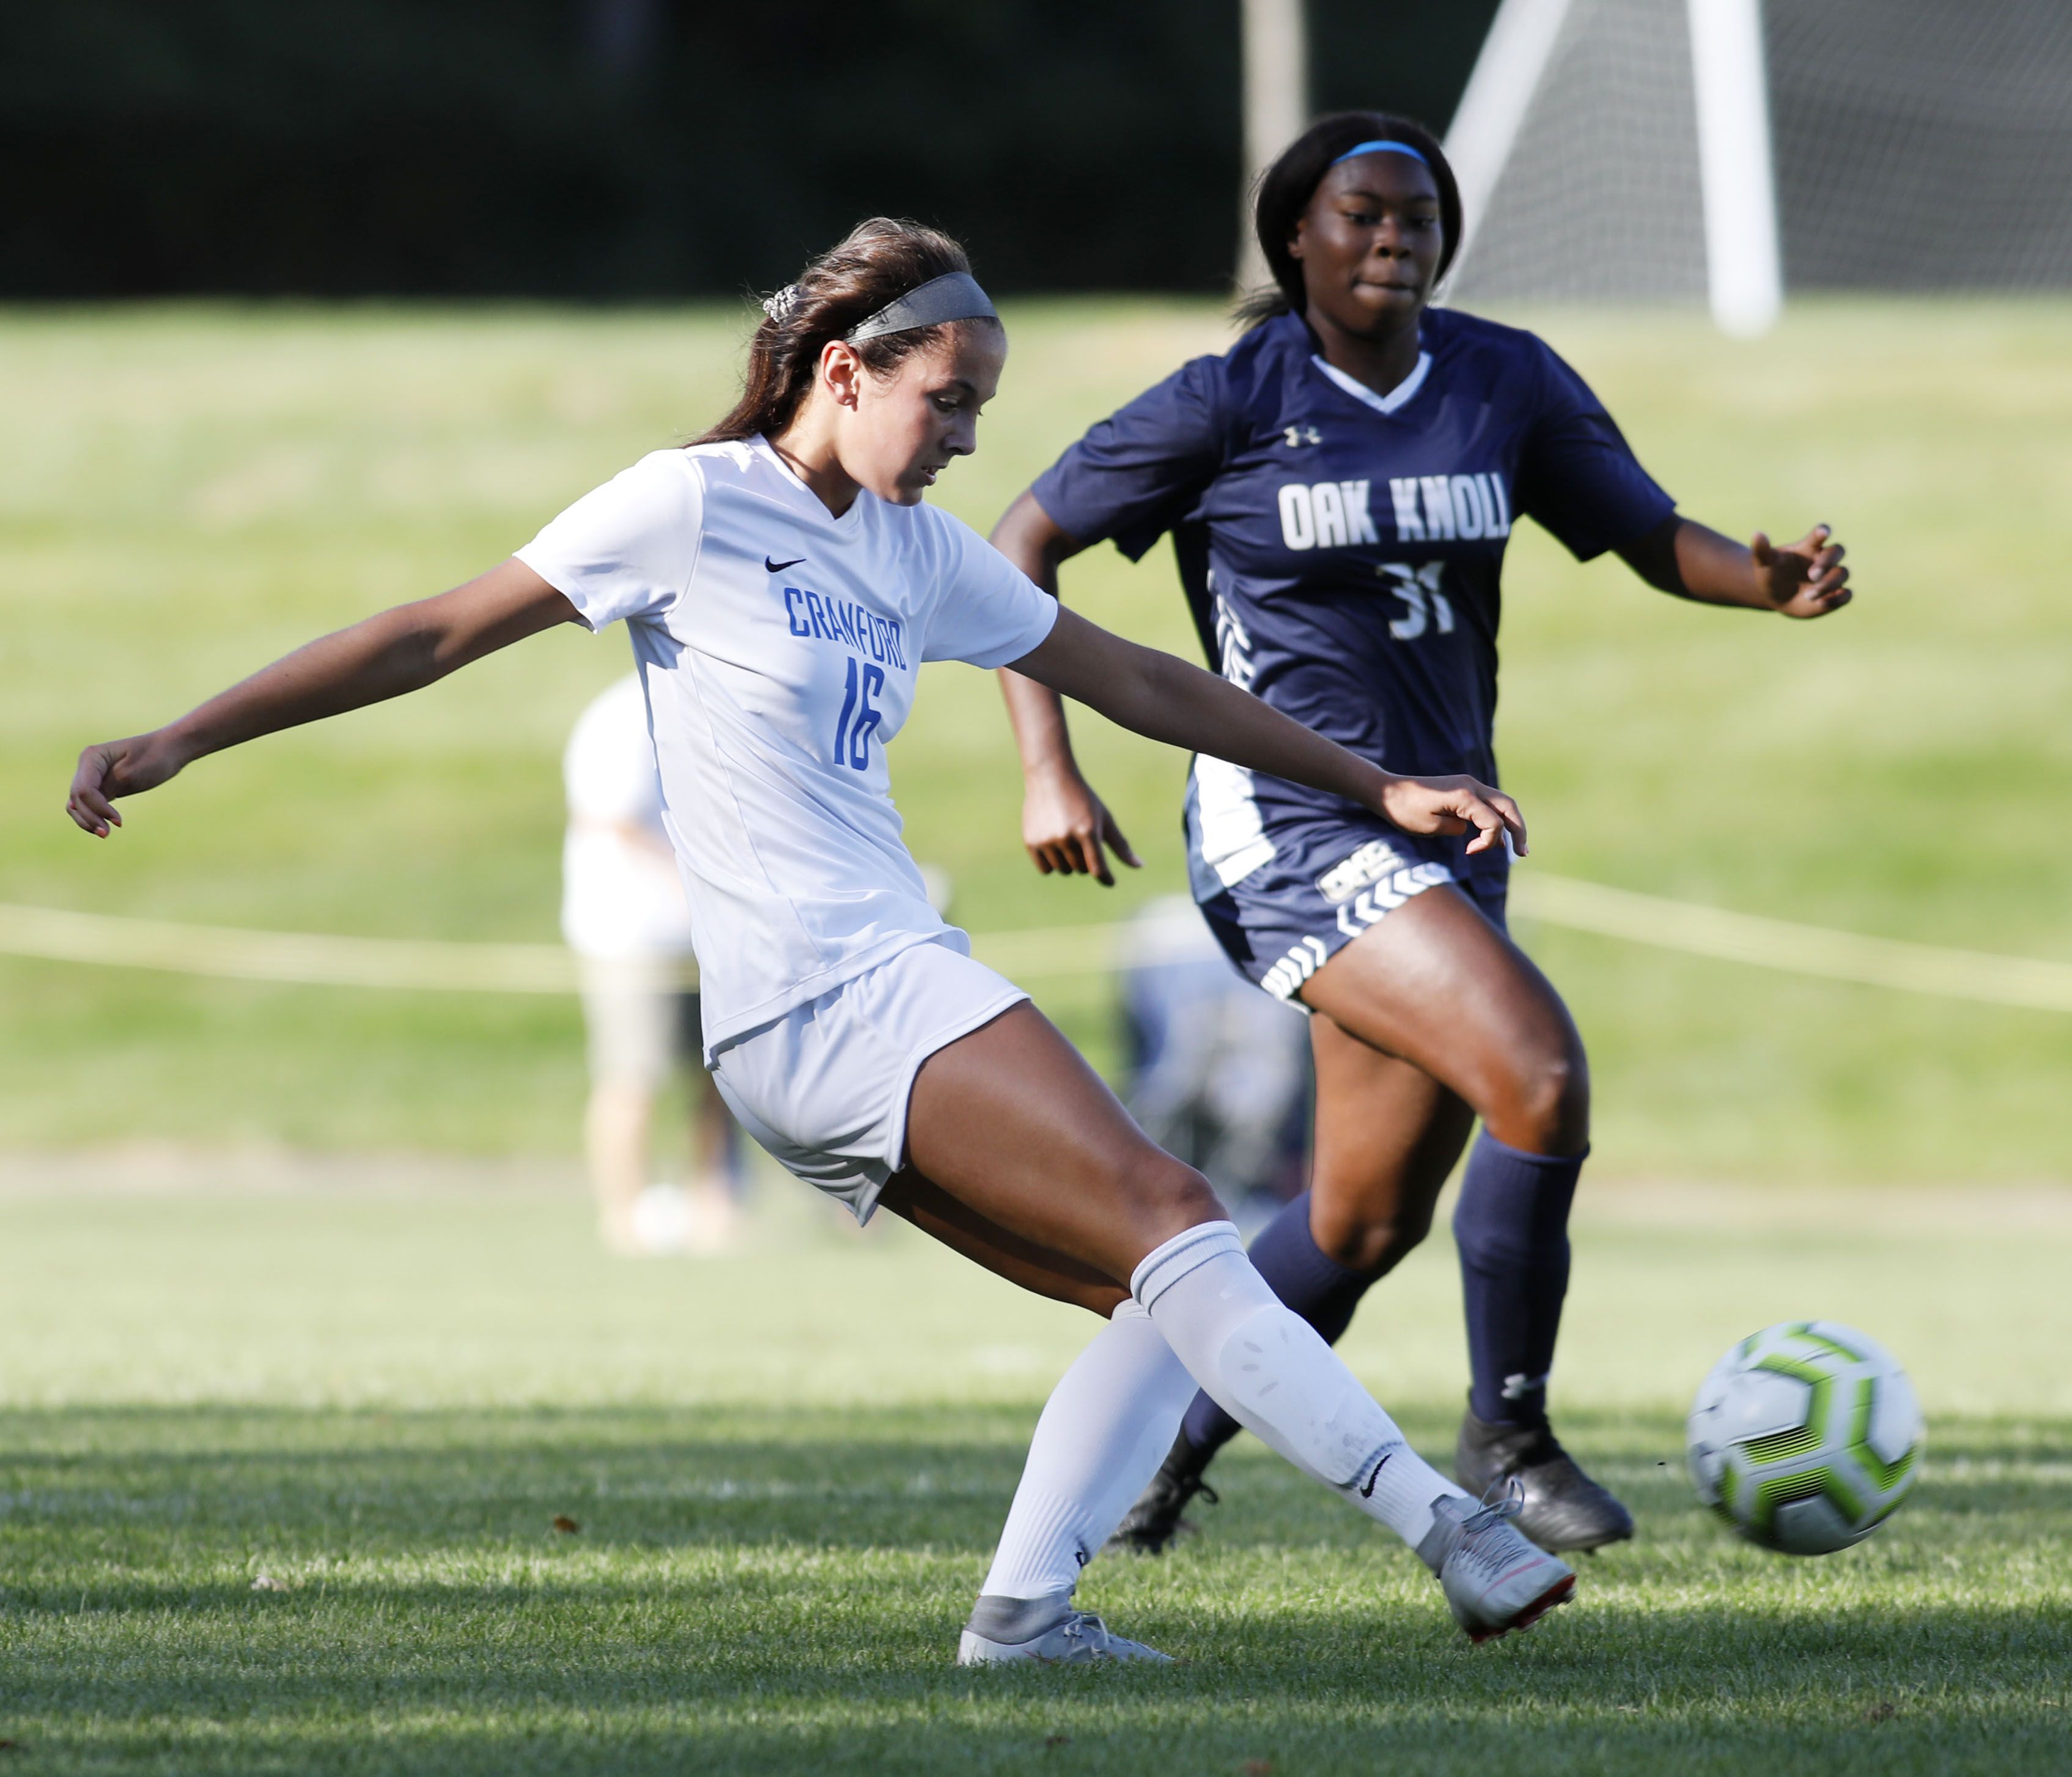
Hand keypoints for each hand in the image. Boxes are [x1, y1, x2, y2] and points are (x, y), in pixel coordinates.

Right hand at [67, 730, 187, 836]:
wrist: (170, 750)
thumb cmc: (154, 757)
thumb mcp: (131, 773)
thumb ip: (107, 787)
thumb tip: (78, 804)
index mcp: (91, 757)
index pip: (84, 789)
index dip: (97, 808)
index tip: (119, 822)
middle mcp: (87, 765)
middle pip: (77, 798)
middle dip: (90, 817)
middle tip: (107, 834)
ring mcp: (92, 776)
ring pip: (77, 804)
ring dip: (87, 820)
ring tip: (104, 834)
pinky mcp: (101, 786)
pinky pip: (88, 804)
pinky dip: (93, 816)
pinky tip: (104, 828)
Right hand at [1022, 765, 1140, 885]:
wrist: (1050, 778)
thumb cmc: (1083, 800)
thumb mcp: (1104, 819)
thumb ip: (1120, 845)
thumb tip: (1140, 866)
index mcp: (1088, 831)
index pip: (1098, 868)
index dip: (1106, 878)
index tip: (1110, 881)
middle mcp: (1066, 837)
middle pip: (1081, 869)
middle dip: (1084, 860)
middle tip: (1081, 839)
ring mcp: (1047, 840)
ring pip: (1063, 870)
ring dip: (1068, 862)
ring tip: (1066, 839)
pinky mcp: (1031, 842)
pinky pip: (1045, 869)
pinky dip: (1051, 863)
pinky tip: (1052, 845)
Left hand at [1376, 773, 1526, 857]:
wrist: (1388, 792)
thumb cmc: (1404, 810)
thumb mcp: (1430, 827)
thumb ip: (1457, 828)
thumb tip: (1471, 829)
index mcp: (1464, 796)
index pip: (1493, 822)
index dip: (1488, 842)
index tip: (1468, 852)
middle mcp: (1471, 786)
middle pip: (1508, 807)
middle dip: (1519, 830)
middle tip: (1523, 853)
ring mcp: (1469, 785)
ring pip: (1502, 804)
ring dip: (1512, 824)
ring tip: (1519, 849)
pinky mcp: (1464, 790)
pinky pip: (1488, 804)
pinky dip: (1497, 820)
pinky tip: (1498, 840)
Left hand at [1752, 524, 1850, 617]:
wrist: (1776, 597)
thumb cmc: (1772, 575)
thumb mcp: (1764, 563)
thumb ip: (1761, 549)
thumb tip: (1756, 534)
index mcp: (1808, 547)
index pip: (1820, 534)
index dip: (1823, 531)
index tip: (1823, 532)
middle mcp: (1823, 559)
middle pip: (1838, 551)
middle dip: (1827, 561)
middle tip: (1812, 574)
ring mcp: (1831, 577)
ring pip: (1843, 573)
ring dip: (1828, 584)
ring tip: (1809, 595)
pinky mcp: (1835, 595)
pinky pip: (1846, 595)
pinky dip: (1838, 598)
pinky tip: (1821, 603)